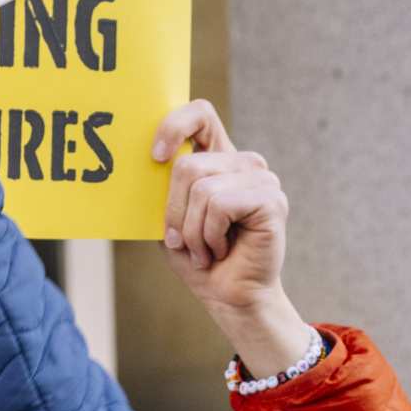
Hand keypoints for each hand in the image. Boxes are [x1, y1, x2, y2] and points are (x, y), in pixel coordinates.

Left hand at [154, 99, 313, 376]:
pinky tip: (219, 251)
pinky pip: (220, 205)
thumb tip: (139, 162)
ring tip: (204, 250)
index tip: (155, 157)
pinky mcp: (271, 201)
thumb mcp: (170, 216)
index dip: (174, 125)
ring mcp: (262, 180)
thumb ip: (163, 186)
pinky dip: (209, 235)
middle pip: (188, 163)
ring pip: (202, 187)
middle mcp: (245, 163)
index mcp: (220, 158)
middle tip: (182, 240)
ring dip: (192, 230)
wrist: (230, 297)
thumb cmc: (198, 257)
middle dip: (173, 210)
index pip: (200, 114)